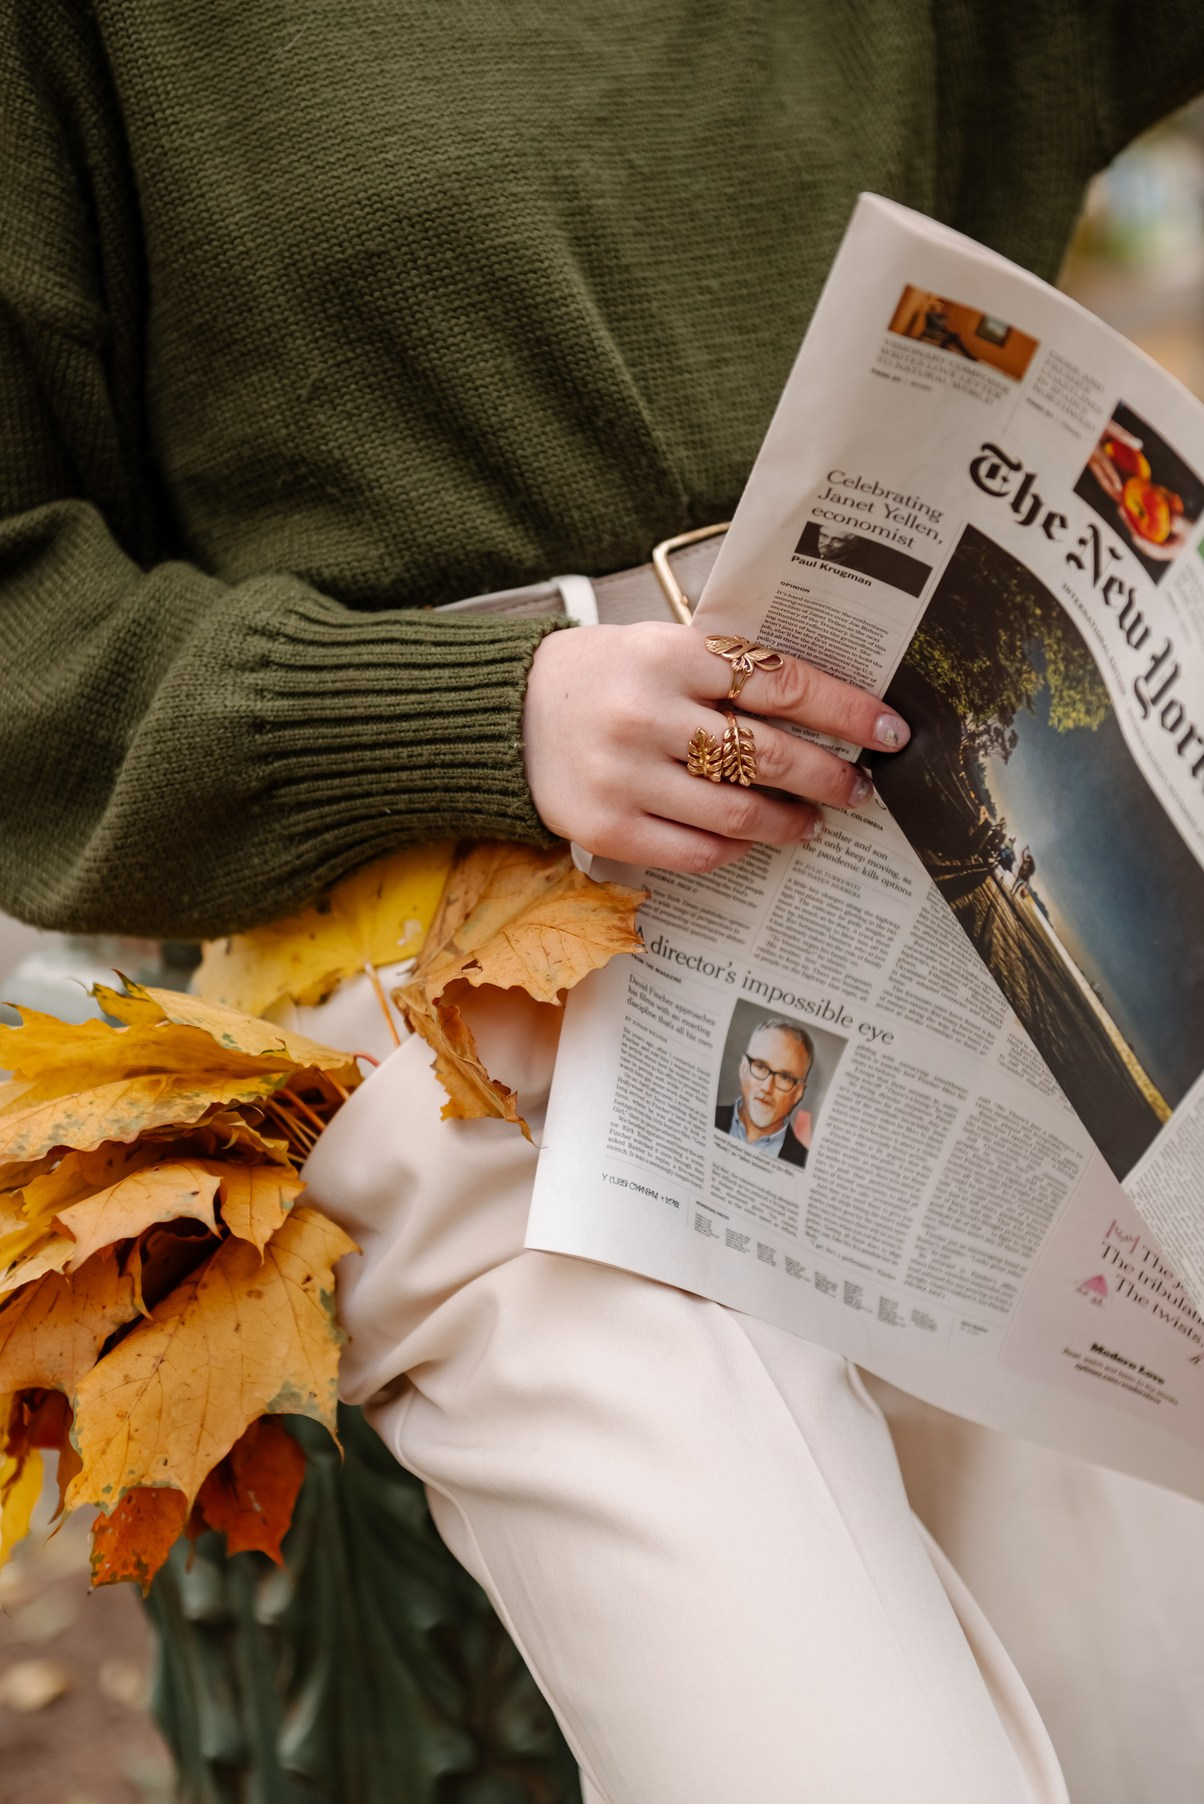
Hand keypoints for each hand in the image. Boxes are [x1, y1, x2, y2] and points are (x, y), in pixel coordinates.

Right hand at [522, 622, 909, 873]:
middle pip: (770, 755)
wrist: (509, 714)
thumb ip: (731, 670)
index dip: (846, 711)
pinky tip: (752, 839)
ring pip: (739, 812)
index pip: (783, 684)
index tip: (888, 731)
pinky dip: (736, 848)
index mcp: (671, 655)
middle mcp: (648, 715)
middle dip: (830, 777)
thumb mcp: (664, 646)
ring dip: (790, 823)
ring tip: (811, 822)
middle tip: (858, 789)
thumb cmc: (605, 676)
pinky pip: (697, 851)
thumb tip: (826, 709)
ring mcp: (626, 776)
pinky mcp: (608, 827)